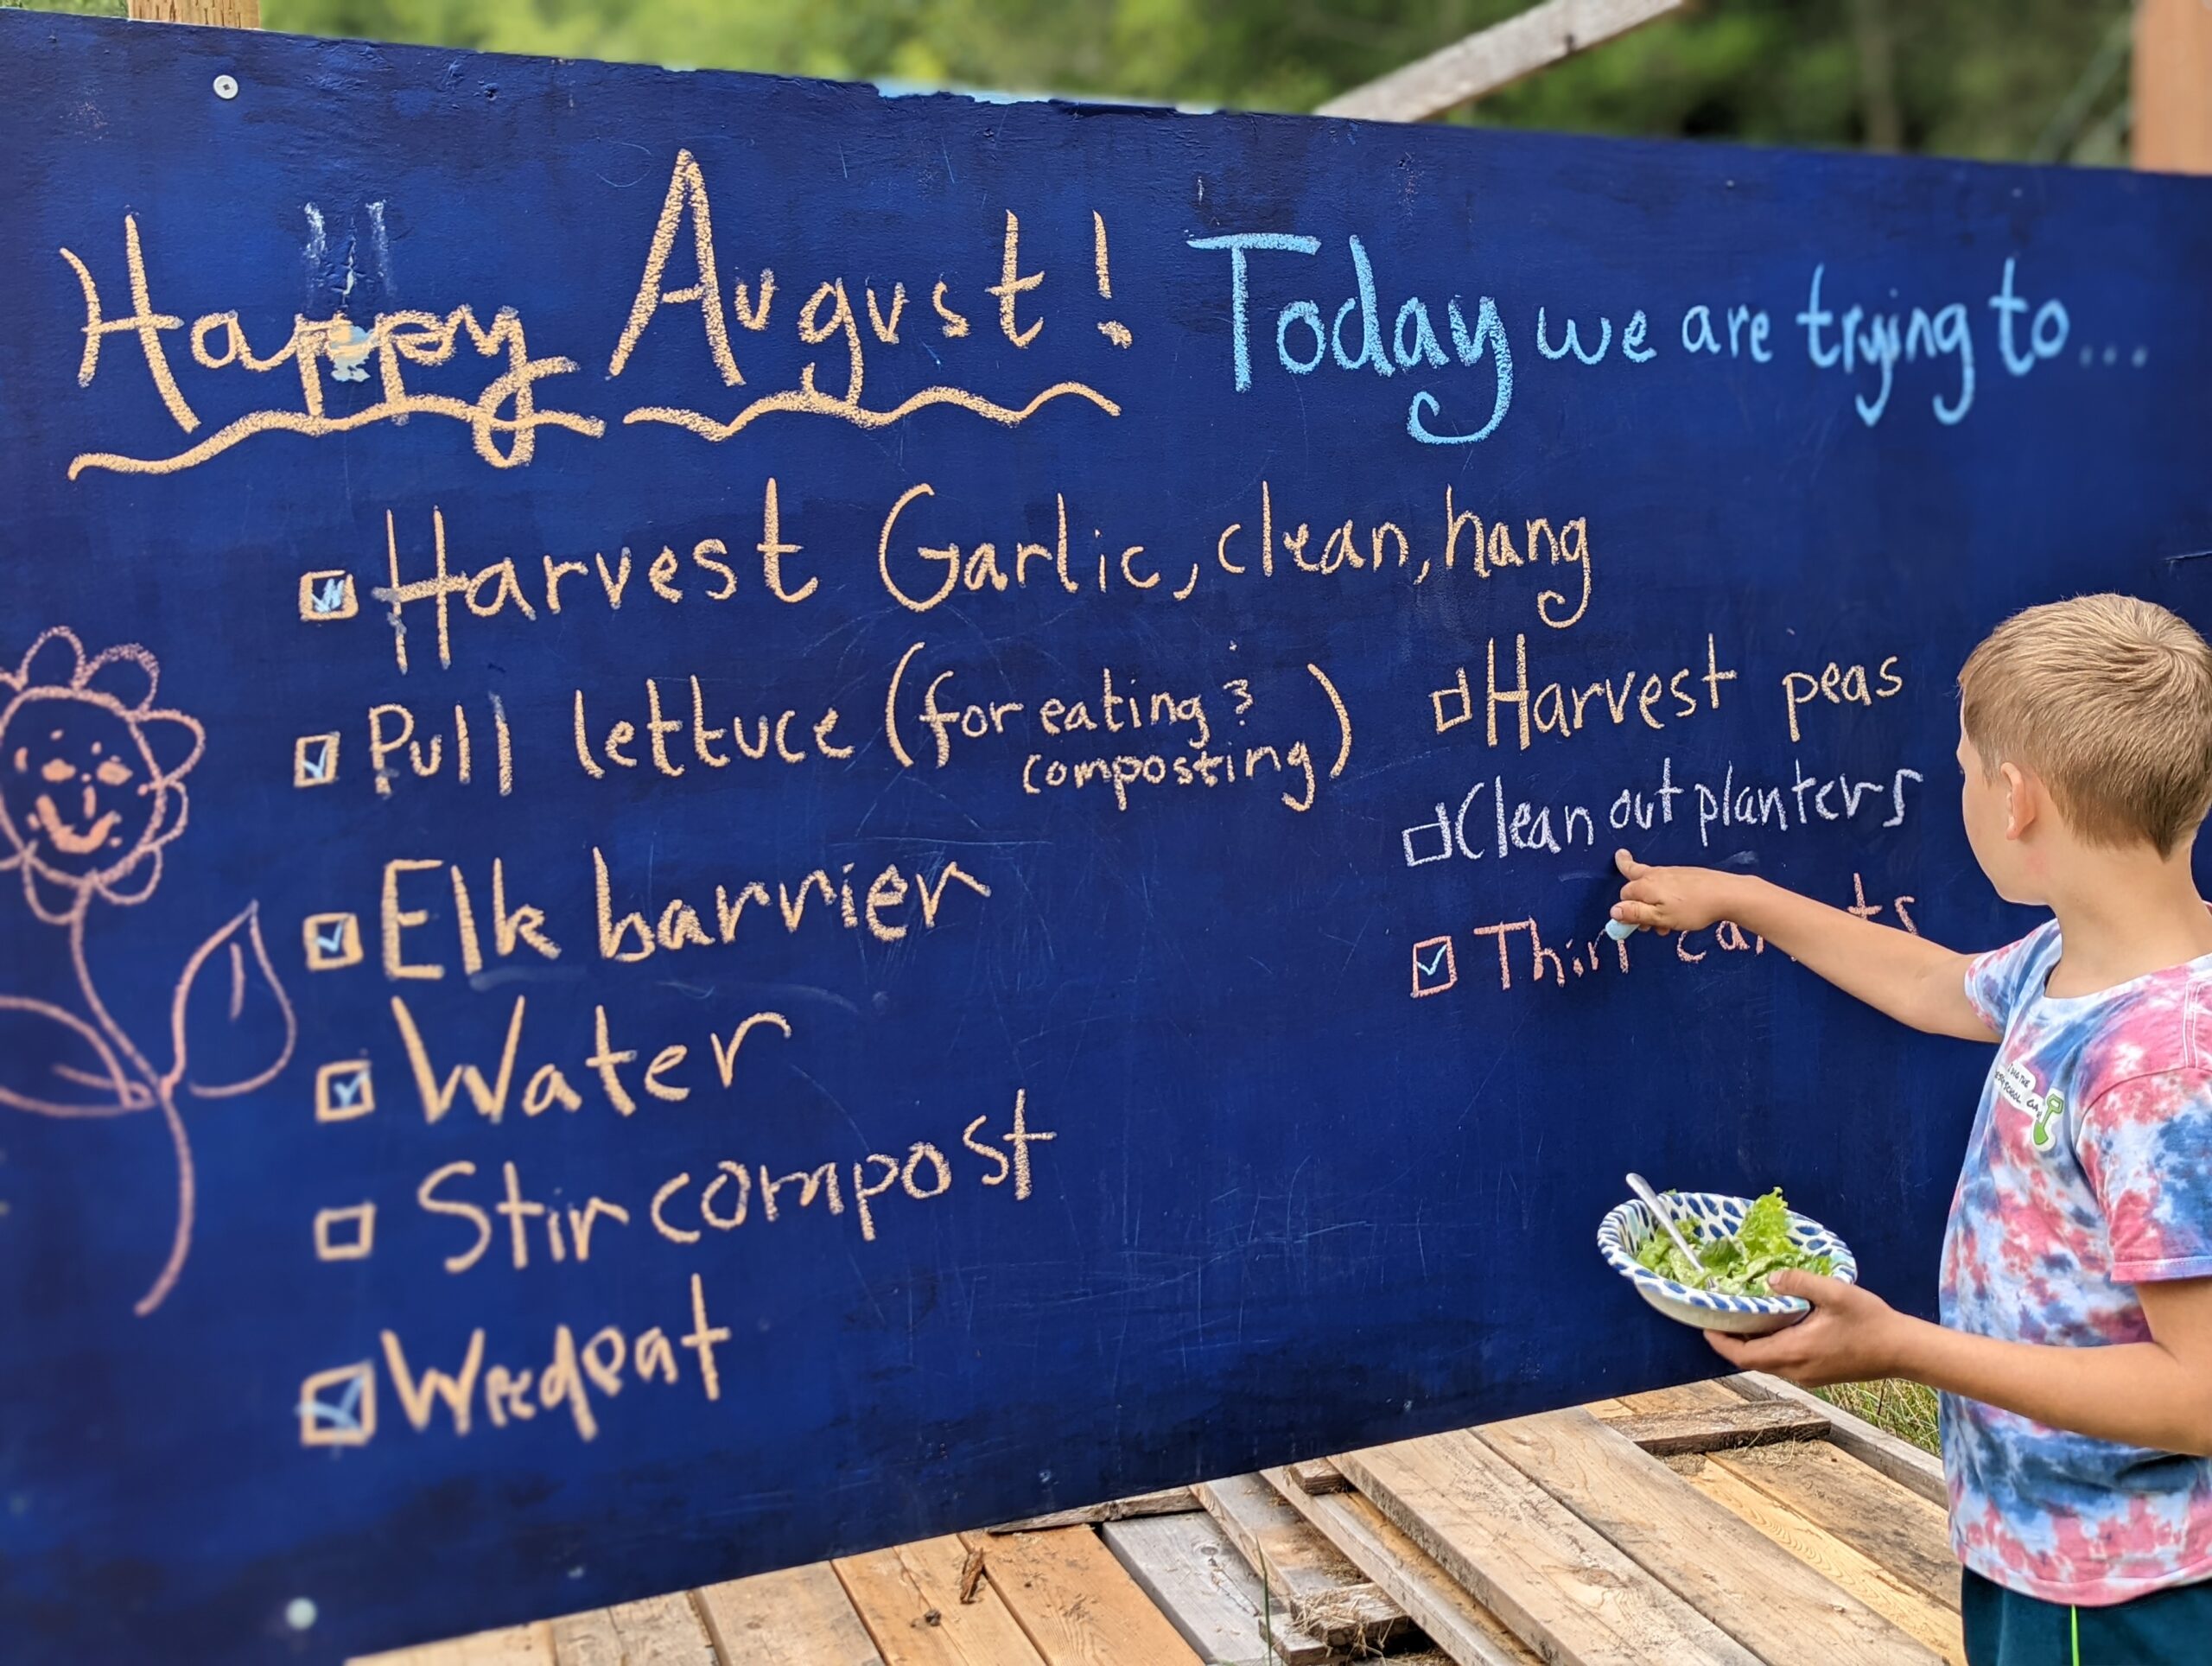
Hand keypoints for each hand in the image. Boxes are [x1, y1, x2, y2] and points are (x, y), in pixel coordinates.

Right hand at [1611, 849, 1743, 935]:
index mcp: (1645, 885)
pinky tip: (1677, 910)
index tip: (1636, 926)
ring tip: (1665, 924)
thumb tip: (1613, 911)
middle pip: (1632, 875)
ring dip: (1652, 903)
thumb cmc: (1692, 908)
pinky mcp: (1684, 873)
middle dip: (1631, 895)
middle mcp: (1655, 874)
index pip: (1624, 895)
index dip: (1626, 911)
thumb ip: (1636, 914)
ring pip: (1651, 884)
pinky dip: (1665, 897)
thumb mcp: (1660, 917)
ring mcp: (1671, 871)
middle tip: (1641, 920)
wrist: (1726, 893)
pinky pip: (1666, 883)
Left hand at [1703, 1270, 1913, 1387]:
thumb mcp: (1834, 1293)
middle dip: (1732, 1341)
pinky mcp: (1818, 1375)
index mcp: (1795, 1352)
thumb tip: (1770, 1279)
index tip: (1704, 1324)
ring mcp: (1808, 1376)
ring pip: (1768, 1362)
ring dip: (1752, 1344)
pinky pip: (1784, 1363)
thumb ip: (1800, 1283)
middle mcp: (1797, 1370)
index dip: (1720, 1341)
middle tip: (1721, 1316)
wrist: (1903, 1350)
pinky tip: (1775, 1325)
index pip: (1744, 1355)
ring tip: (1744, 1317)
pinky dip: (1771, 1347)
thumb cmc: (1871, 1321)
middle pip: (1752, 1360)